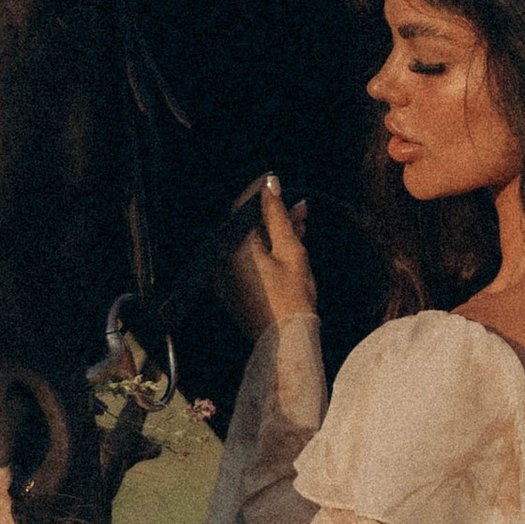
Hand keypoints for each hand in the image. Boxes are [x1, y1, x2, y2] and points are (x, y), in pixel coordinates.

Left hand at [219, 176, 316, 340]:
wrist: (286, 343)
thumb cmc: (292, 299)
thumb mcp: (290, 251)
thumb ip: (278, 216)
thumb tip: (270, 185)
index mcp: (234, 248)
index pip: (242, 205)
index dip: (260, 190)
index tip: (275, 179)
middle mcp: (223, 259)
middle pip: (245, 224)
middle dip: (272, 213)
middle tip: (298, 207)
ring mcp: (226, 275)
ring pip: (248, 242)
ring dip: (272, 231)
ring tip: (300, 224)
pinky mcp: (233, 288)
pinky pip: (246, 259)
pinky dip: (265, 249)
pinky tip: (288, 244)